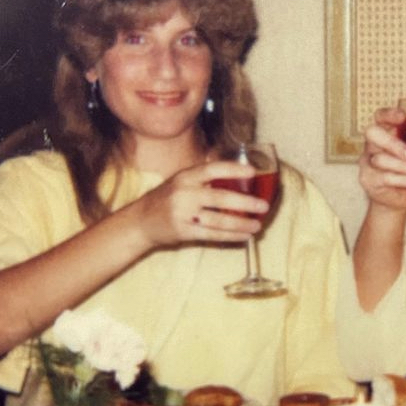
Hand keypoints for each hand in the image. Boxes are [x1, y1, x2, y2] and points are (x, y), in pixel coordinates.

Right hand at [132, 159, 268, 247]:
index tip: (253, 172)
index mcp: (186, 176)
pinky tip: (244, 236)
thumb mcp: (182, 180)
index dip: (234, 170)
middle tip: (264, 206)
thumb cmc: (168, 197)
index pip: (213, 169)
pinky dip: (231, 236)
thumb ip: (205, 178)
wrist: (141, 221)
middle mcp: (184, 193)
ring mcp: (183, 214)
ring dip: (242, 224)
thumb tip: (239, 177)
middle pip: (220, 198)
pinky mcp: (184, 232)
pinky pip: (212, 235)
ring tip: (257, 225)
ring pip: (219, 220)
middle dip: (246, 203)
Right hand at [358, 106, 405, 212]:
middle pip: (372, 133)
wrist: (397, 199)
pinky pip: (383, 177)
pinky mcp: (369, 179)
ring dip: (402, 166)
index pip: (380, 116)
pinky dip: (402, 180)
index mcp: (386, 132)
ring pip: (380, 159)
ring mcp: (368, 162)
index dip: (388, 114)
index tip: (403, 116)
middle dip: (391, 142)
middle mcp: (373, 145)